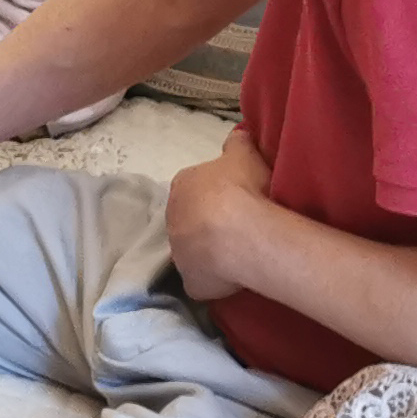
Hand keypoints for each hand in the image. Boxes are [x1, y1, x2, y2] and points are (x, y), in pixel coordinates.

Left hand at [165, 127, 273, 300]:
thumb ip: (237, 144)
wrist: (244, 233)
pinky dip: (214, 283)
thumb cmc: (243, 189)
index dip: (215, 197)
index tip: (236, 203)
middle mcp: (172, 218)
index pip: (194, 190)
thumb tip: (238, 134)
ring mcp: (178, 252)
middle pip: (190, 221)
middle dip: (209, 226)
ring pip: (193, 253)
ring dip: (211, 254)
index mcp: (182, 184)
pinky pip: (201, 282)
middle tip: (240, 230)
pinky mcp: (191, 282)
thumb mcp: (243, 154)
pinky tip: (234, 281)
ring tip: (240, 256)